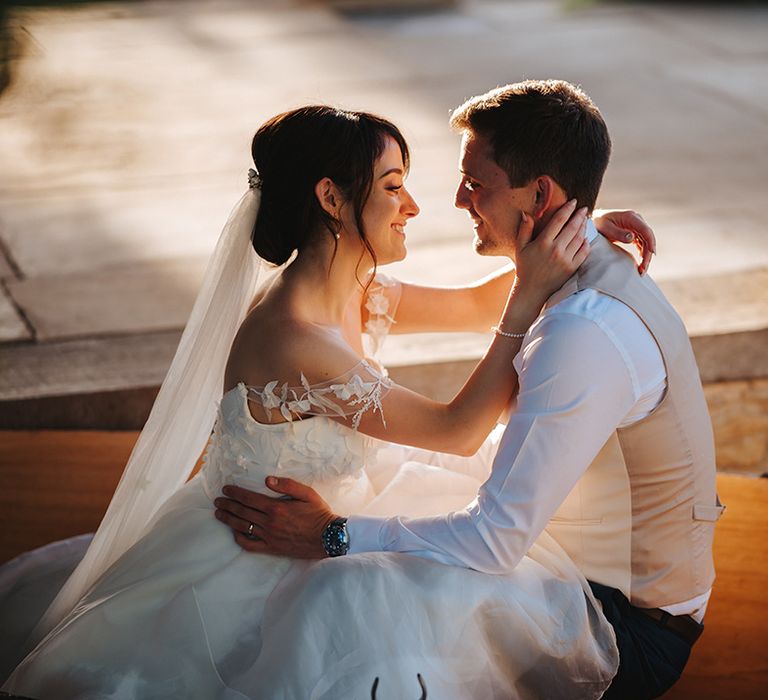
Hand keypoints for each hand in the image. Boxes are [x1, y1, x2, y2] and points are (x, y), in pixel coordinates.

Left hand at [214, 477, 336, 557]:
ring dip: (228, 519)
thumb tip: (268, 479)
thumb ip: (287, 485)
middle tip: (217, 500)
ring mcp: (269, 537)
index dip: (235, 493)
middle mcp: (270, 523)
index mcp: (277, 508)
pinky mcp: (272, 548)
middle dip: (227, 505)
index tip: (225, 489)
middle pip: (242, 512)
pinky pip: (250, 545)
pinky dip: (239, 538)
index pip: (249, 498)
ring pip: (242, 527)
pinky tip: (234, 532)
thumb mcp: (307, 493)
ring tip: (219, 514)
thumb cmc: (319, 513)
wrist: (328, 538)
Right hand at [513, 199, 589, 304]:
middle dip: (579, 215)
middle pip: (572, 227)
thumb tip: (527, 214)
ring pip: (579, 238)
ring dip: (584, 227)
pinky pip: (583, 252)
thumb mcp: (520, 248)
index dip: (567, 209)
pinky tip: (586, 238)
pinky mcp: (572, 268)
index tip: (573, 202)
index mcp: (543, 242)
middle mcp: (556, 250)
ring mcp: (565, 259)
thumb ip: (524, 230)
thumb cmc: (525, 268)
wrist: (532, 290)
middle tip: (584, 208)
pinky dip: (586, 243)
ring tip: (585, 220)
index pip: (559, 220)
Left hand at [593, 209, 655, 274]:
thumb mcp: (605, 227)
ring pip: (646, 242)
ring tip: (642, 269)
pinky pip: (641, 243)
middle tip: (644, 269)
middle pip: (648, 238)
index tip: (652, 254)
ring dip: (646, 256)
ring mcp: (636, 226)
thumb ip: (618, 233)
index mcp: (631, 217)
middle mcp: (636, 220)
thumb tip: (632, 238)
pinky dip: (642, 253)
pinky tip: (641, 262)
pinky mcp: (633, 232)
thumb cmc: (599, 222)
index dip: (651, 242)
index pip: (645, 231)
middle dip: (648, 254)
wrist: (594, 219)